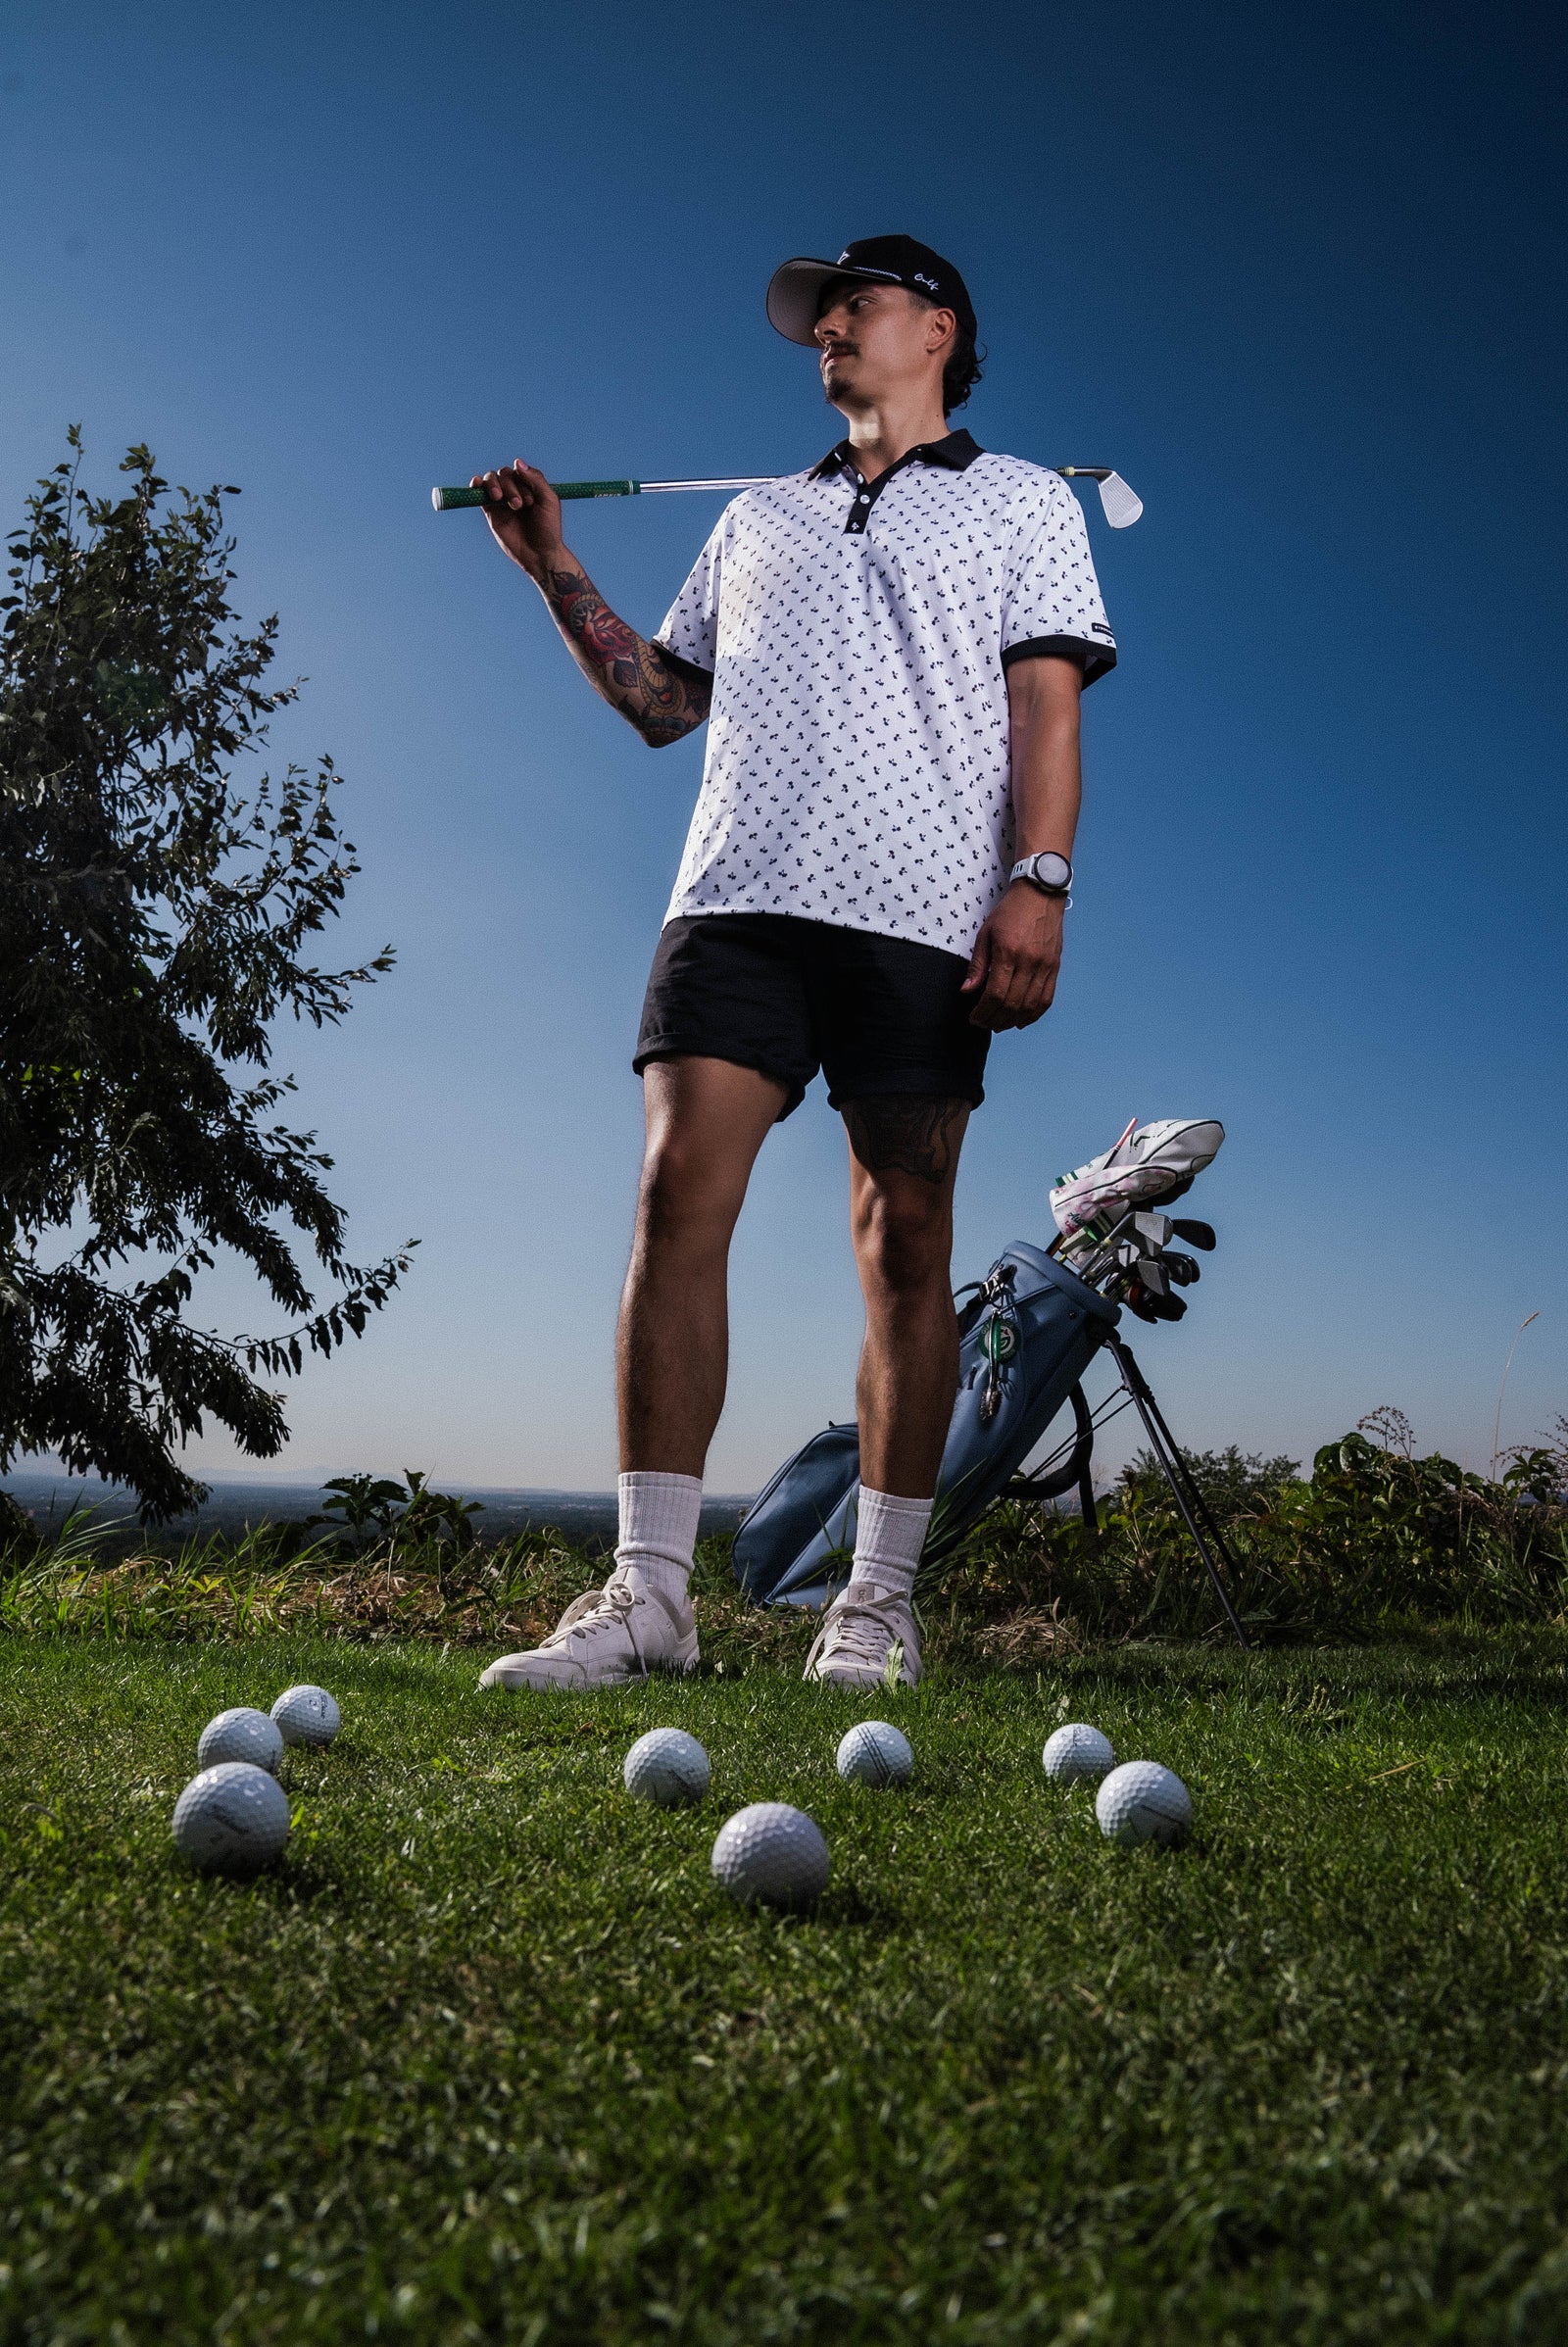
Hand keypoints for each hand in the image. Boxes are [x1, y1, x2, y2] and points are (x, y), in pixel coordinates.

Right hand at [470, 459, 563, 583]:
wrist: (540, 554)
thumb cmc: (548, 529)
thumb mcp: (549, 500)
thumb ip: (536, 479)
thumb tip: (516, 461)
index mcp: (530, 486)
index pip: (518, 470)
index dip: (521, 481)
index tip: (530, 502)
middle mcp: (515, 490)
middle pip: (504, 474)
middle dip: (510, 486)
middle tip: (518, 505)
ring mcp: (502, 501)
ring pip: (491, 480)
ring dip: (494, 485)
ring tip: (500, 499)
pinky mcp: (491, 512)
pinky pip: (480, 494)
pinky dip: (476, 485)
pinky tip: (476, 484)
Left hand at [960, 881, 1065, 1030]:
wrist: (1040, 894)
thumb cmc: (1010, 911)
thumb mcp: (986, 933)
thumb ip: (978, 965)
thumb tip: (967, 990)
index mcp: (1008, 952)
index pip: (995, 994)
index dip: (983, 1012)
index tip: (975, 1018)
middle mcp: (1029, 962)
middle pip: (1012, 1004)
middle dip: (995, 1019)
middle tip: (985, 1023)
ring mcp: (1045, 966)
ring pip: (1030, 1005)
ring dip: (1013, 1020)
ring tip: (1000, 1024)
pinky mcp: (1055, 967)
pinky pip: (1046, 999)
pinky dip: (1034, 1014)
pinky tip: (1022, 1019)